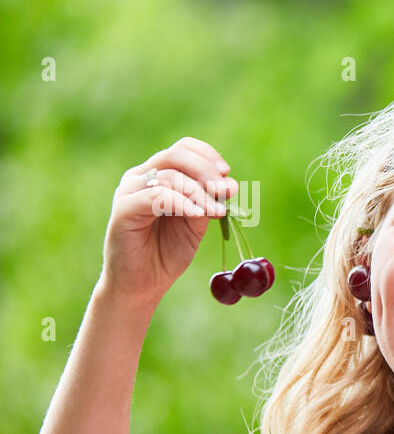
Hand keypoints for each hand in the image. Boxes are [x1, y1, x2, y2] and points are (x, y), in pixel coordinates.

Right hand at [101, 137, 237, 307]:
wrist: (142, 284)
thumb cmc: (167, 252)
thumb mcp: (196, 223)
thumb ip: (208, 202)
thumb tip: (230, 184)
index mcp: (158, 177)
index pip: (182, 149)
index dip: (207, 156)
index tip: (226, 173)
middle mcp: (140, 178)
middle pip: (175, 155)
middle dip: (206, 171)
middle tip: (226, 191)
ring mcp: (129, 192)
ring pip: (168, 175)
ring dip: (199, 192)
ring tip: (217, 211)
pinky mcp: (123, 210)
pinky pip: (156, 196)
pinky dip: (182, 202)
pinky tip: (198, 214)